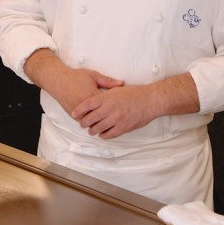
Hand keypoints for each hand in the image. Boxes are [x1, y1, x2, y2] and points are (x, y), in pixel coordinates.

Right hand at [23, 49, 122, 115]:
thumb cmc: (76, 77)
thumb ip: (108, 81)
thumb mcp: (93, 75)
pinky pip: (84, 122)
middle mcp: (85, 106)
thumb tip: (122, 84)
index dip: (116, 107)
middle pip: (101, 117)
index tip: (122, 107)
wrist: (59, 81)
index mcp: (93, 96)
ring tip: (109, 120)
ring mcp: (79, 112)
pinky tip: (97, 120)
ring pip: (92, 123)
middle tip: (118, 117)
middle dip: (110, 118)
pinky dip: (91, 122)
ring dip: (100, 122)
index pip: (108, 106)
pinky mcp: (73, 115)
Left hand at [72, 72, 199, 138]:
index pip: (87, 104)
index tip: (74, 114)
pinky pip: (109, 134)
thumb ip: (106, 95)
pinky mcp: (123, 127)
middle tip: (82, 124)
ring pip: (98, 128)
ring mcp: (116, 119)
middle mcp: (109, 108)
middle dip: (84, 122)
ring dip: (93, 130)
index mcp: (107, 97)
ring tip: (92, 130)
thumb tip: (95, 100)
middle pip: (90, 118)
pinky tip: (103, 133)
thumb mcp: (117, 89)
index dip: (78, 110)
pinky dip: (104, 135)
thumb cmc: (135, 93)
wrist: (150, 100)